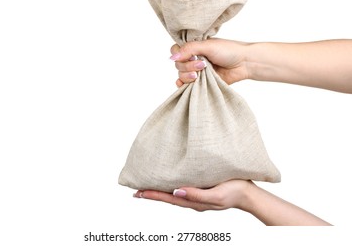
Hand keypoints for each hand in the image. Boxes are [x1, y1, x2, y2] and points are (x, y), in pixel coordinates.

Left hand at [133, 179, 251, 211]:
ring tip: (148, 187)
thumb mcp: (216, 196)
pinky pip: (183, 189)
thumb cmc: (234, 192)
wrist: (249, 193)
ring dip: (161, 191)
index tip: (138, 193)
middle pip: (168, 197)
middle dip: (152, 194)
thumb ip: (196, 195)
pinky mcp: (202, 189)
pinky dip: (172, 187)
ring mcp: (197, 195)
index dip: (153, 195)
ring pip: (174, 194)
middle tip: (137, 191)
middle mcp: (193, 199)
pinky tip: (169, 183)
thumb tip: (176, 191)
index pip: (169, 198)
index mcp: (194, 202)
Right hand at [170, 39, 249, 86]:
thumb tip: (172, 57)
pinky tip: (183, 85)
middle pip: (177, 65)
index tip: (190, 56)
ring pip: (181, 75)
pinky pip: (186, 85)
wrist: (244, 64)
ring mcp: (197, 71)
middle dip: (187, 66)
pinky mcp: (201, 82)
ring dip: (187, 76)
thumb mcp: (208, 45)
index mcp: (194, 47)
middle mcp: (193, 58)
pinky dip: (182, 85)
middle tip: (202, 65)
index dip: (179, 55)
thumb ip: (189, 49)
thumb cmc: (229, 51)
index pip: (176, 50)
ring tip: (199, 75)